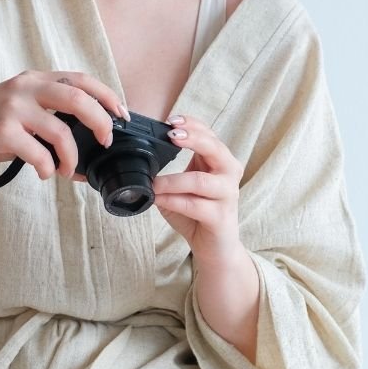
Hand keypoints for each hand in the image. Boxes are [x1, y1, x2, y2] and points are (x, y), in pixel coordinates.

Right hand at [0, 70, 127, 184]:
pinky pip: (38, 153)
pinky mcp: (0, 130)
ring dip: (70, 157)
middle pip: (78, 98)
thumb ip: (49, 122)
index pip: (80, 78)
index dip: (106, 95)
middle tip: (105, 143)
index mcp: (33, 79)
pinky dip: (47, 168)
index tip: (121, 114)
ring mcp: (11, 107)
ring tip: (64, 170)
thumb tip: (86, 156)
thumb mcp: (19, 113)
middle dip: (100, 122)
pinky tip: (43, 173)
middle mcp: (24, 87)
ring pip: (61, 131)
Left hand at [152, 114, 243, 265]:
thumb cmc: (196, 213)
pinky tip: (159, 199)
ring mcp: (227, 195)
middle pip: (215, 148)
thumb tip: (139, 158)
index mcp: (220, 161)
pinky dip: (173, 200)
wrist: (214, 247)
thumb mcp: (182, 186)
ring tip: (155, 183)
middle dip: (192, 138)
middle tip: (171, 135)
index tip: (170, 120)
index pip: (209, 134)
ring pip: (200, 180)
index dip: (191, 124)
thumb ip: (170, 170)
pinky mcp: (221, 217)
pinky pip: (194, 205)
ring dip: (172, 180)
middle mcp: (228, 174)